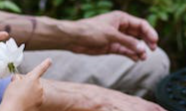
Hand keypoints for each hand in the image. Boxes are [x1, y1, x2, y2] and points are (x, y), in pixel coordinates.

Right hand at [0, 58, 51, 110]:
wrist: (13, 110)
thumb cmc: (12, 95)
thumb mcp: (13, 82)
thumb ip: (18, 79)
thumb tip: (19, 79)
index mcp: (32, 78)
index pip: (40, 69)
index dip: (45, 64)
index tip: (50, 60)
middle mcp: (39, 87)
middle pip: (33, 83)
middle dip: (27, 85)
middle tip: (18, 90)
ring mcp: (40, 96)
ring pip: (34, 92)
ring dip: (29, 93)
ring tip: (19, 97)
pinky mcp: (40, 105)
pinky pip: (35, 100)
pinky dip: (30, 101)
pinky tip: (23, 103)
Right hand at [40, 78, 166, 110]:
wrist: (38, 92)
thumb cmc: (50, 99)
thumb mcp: (70, 104)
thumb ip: (80, 104)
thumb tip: (86, 105)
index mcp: (92, 95)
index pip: (118, 100)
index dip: (135, 104)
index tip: (151, 108)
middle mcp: (96, 95)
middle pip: (125, 101)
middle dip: (144, 107)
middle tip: (161, 110)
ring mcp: (94, 98)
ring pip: (122, 104)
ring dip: (139, 107)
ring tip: (157, 110)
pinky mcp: (91, 103)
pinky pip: (110, 108)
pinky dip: (123, 109)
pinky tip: (135, 110)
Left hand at [71, 10, 157, 60]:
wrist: (74, 38)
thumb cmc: (90, 30)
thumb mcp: (111, 35)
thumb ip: (127, 42)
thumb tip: (142, 49)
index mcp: (120, 18)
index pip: (141, 24)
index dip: (150, 32)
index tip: (155, 42)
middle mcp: (120, 27)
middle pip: (139, 34)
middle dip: (146, 42)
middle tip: (152, 50)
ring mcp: (116, 37)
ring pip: (133, 44)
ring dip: (139, 50)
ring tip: (142, 57)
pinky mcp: (112, 46)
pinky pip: (126, 50)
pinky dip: (132, 54)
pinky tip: (136, 59)